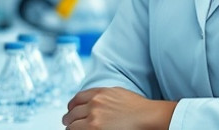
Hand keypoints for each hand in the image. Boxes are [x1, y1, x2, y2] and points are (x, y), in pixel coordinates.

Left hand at [62, 87, 176, 129]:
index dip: (71, 107)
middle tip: (69, 124)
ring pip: (72, 126)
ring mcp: (94, 120)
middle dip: (70, 120)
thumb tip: (91, 101)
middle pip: (72, 114)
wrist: (148, 117)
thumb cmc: (138, 107)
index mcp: (98, 94)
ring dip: (72, 128)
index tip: (71, 111)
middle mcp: (94, 105)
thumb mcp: (117, 93)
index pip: (76, 99)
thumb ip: (102, 95)